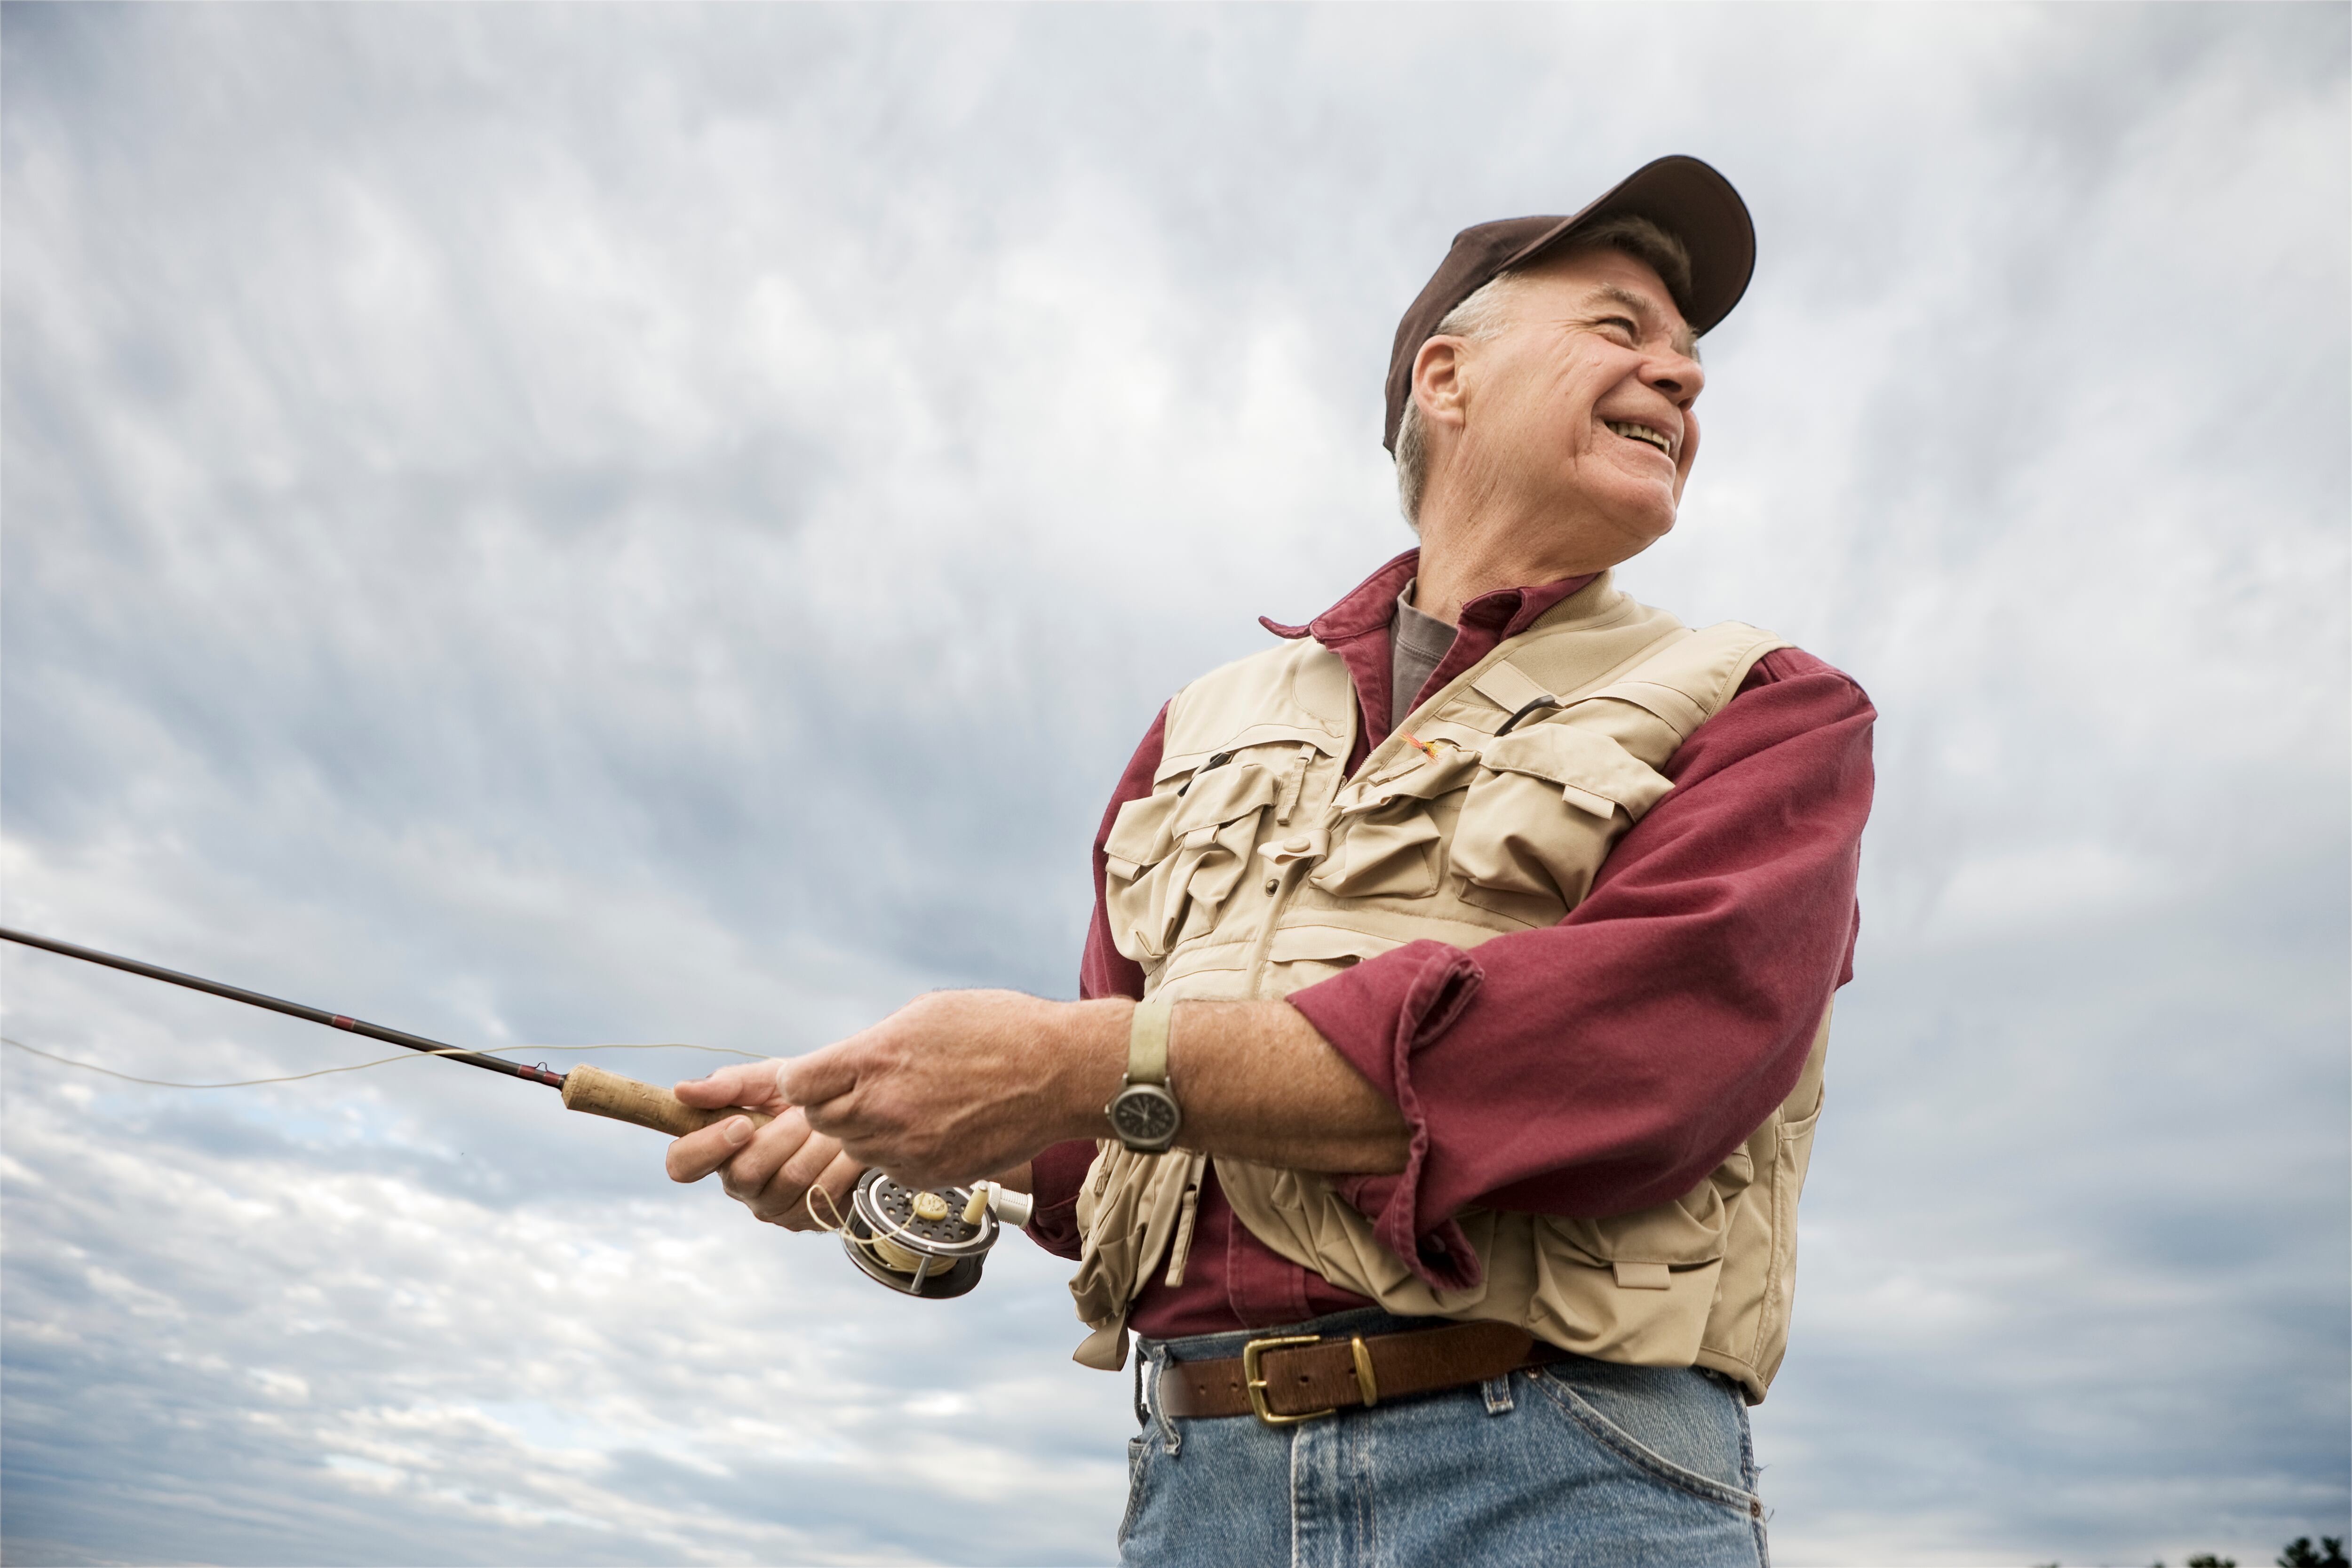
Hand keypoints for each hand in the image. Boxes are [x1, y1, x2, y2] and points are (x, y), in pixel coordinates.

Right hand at [664, 1059, 863, 1231]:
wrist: (855, 1117)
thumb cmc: (802, 1099)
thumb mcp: (770, 1080)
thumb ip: (731, 1083)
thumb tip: (682, 1091)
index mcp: (719, 1149)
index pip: (682, 1163)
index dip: (706, 1147)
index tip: (742, 1123)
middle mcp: (740, 1185)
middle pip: (743, 1173)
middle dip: (781, 1137)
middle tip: (803, 1114)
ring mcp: (773, 1207)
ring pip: (786, 1184)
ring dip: (814, 1146)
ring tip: (828, 1127)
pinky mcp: (807, 1219)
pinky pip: (820, 1198)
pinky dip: (838, 1166)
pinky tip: (844, 1148)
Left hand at [780, 990, 1123, 1190]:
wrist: (1059, 1072)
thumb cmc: (998, 1030)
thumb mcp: (925, 1013)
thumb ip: (874, 1044)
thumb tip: (847, 1063)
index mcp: (874, 1059)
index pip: (797, 1084)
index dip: (802, 1079)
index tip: (815, 1075)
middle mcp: (881, 1108)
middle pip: (819, 1119)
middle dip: (832, 1103)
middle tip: (865, 1087)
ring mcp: (905, 1147)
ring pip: (854, 1147)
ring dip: (865, 1129)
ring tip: (906, 1103)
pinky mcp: (929, 1176)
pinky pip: (890, 1167)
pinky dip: (899, 1151)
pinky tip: (931, 1126)